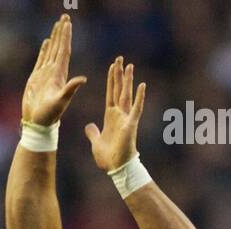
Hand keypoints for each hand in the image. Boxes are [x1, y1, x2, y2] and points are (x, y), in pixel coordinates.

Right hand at [21, 15, 86, 126]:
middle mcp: (54, 72)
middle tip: (65, 17)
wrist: (38, 124)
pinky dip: (45, 50)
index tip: (68, 23)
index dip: (66, 37)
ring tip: (58, 25)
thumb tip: (84, 79)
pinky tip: (47, 42)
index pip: (64, 51)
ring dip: (55, 38)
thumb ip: (71, 89)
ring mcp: (46, 75)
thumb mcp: (61, 102)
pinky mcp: (36, 79)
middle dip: (62, 32)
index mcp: (60, 75)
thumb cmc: (49, 116)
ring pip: (51, 51)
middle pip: (59, 47)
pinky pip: (42, 60)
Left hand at [84, 57, 144, 173]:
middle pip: (119, 90)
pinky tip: (142, 85)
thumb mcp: (96, 142)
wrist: (117, 168)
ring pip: (127, 95)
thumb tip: (88, 126)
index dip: (111, 80)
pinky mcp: (131, 125)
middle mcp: (119, 114)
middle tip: (120, 59)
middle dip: (119, 75)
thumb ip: (93, 133)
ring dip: (128, 81)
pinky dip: (139, 97)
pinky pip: (136, 109)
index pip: (111, 93)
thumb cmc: (108, 158)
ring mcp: (126, 118)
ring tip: (129, 66)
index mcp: (110, 117)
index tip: (112, 66)